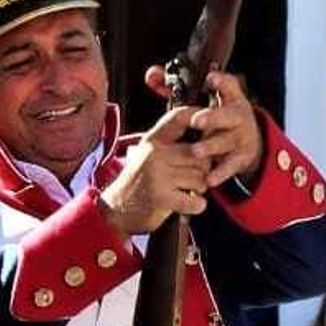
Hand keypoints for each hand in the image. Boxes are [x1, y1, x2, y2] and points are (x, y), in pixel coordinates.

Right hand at [100, 101, 212, 236]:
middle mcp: (155, 154)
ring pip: (200, 178)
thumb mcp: (148, 155)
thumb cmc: (139, 182)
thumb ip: (170, 143)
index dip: (197, 115)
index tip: (209, 126)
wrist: (116, 210)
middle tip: (193, 179)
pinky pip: (196, 201)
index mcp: (152, 141)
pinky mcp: (162, 198)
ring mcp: (158, 176)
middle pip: (200, 155)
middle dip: (203, 170)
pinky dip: (197, 205)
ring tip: (186, 191)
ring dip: (199, 189)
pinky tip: (188, 203)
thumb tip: (207, 131)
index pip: (178, 118)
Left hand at [143, 64, 263, 190]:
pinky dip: (220, 172)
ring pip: (226, 141)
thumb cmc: (220, 119)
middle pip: (227, 115)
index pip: (229, 85)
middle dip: (212, 117)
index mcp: (231, 99)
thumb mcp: (208, 102)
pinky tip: (209, 179)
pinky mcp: (242, 157)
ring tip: (196, 152)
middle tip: (196, 120)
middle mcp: (238, 117)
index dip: (221, 82)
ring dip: (211, 146)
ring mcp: (240, 137)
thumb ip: (177, 88)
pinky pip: (230, 166)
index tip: (211, 78)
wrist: (250, 142)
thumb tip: (152, 74)